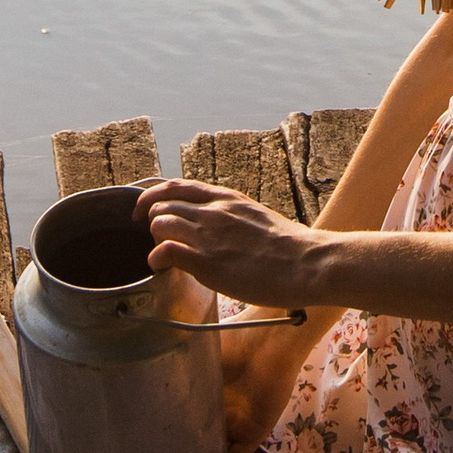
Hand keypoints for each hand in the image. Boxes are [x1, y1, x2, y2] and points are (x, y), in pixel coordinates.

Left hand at [136, 178, 326, 313]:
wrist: (307, 263)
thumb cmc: (291, 248)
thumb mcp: (259, 218)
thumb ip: (236, 219)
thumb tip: (227, 231)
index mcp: (227, 198)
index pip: (176, 185)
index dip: (152, 195)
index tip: (145, 209)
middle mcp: (214, 210)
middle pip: (162, 204)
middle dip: (152, 220)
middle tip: (153, 237)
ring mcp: (208, 234)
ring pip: (160, 223)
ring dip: (155, 239)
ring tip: (163, 254)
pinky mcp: (206, 261)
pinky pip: (164, 251)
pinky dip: (156, 259)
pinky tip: (161, 268)